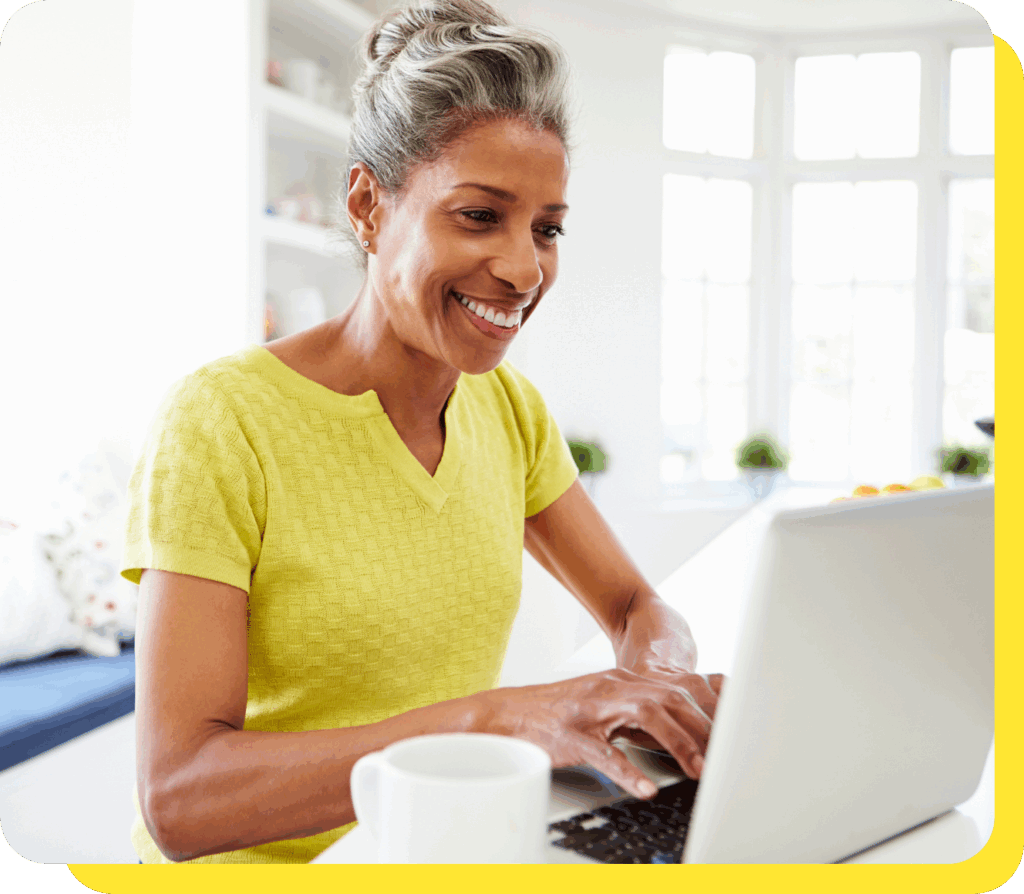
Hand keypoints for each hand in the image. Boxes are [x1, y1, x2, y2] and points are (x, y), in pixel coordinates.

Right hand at [476, 669, 716, 798]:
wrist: (510, 713)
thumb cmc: (558, 714)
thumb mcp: (603, 704)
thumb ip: (637, 711)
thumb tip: (681, 729)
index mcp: (622, 682)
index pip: (676, 691)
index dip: (706, 714)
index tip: (730, 738)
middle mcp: (611, 688)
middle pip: (669, 698)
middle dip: (701, 728)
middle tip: (722, 758)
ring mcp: (591, 710)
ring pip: (646, 715)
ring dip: (678, 743)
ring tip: (697, 771)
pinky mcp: (572, 735)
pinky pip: (605, 753)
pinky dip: (628, 772)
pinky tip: (646, 789)